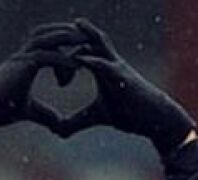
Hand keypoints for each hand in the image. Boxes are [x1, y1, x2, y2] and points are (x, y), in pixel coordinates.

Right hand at [0, 23, 87, 146]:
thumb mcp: (29, 112)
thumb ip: (45, 114)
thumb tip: (60, 124)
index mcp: (27, 62)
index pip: (50, 45)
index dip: (67, 45)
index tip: (84, 50)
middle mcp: (24, 56)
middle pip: (51, 36)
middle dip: (70, 34)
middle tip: (91, 38)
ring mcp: (22, 59)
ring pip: (48, 40)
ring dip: (68, 40)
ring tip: (88, 44)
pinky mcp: (21, 67)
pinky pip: (46, 57)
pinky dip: (62, 60)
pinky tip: (77, 66)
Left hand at [54, 18, 195, 154]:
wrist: (155, 118)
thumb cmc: (130, 114)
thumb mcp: (97, 117)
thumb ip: (76, 121)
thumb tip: (57, 130)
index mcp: (100, 67)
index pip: (76, 50)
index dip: (59, 50)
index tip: (42, 54)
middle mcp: (107, 62)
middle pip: (86, 39)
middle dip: (68, 33)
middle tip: (45, 32)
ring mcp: (116, 67)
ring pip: (97, 45)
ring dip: (81, 39)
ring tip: (66, 32)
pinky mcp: (123, 78)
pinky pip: (107, 66)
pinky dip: (94, 62)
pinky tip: (82, 60)